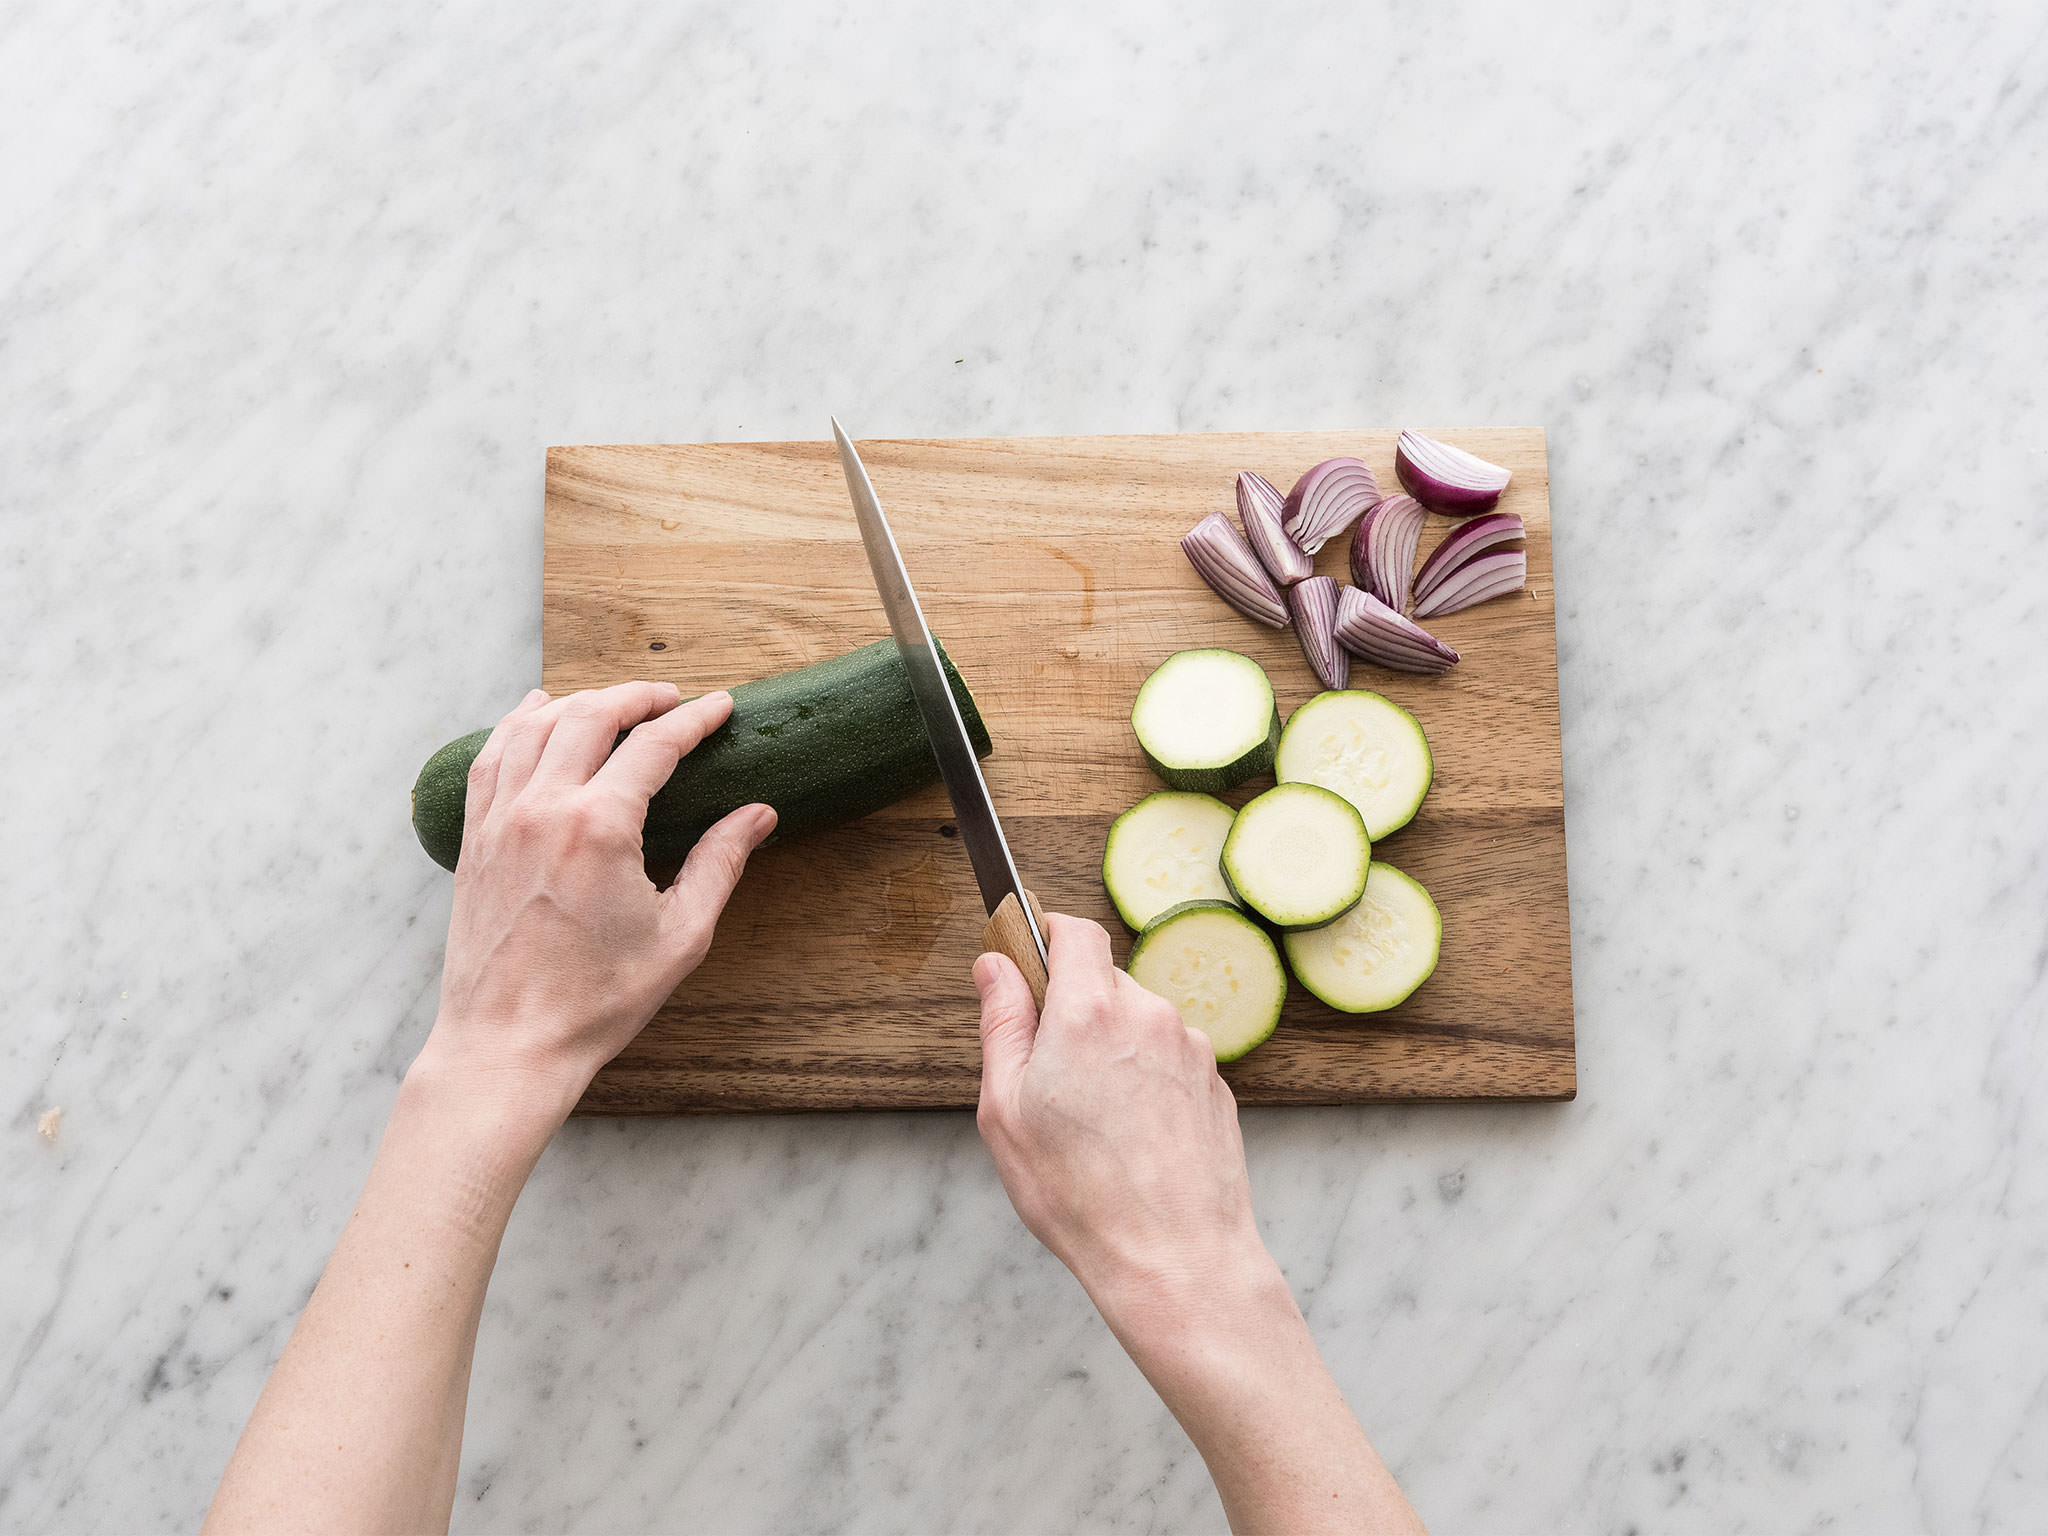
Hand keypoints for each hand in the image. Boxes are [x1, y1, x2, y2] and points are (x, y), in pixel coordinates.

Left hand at [425, 682, 774, 1121]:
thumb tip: (757, 815)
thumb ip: (720, 863)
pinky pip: (491, 758)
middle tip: (672, 700)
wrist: (509, 1045)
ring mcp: (500, 821)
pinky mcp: (474, 840)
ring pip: (536, 726)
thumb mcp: (681, 935)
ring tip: (614, 703)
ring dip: (580, 701)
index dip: (694, 720)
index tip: (721, 707)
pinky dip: (517, 724)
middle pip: (591, 716)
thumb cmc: (598, 1001)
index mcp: (599, 828)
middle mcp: (543, 809)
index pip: (654, 745)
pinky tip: (535, 711)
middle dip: (638, 697)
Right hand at [974, 916, 1425, 1533]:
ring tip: (1093, 1122)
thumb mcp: (1006, 1110)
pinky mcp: (1216, 1083)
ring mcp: (1191, 1048)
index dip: (1049, 934)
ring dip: (1113, 1048)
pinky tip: (1132, 1137)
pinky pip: (1169, 1059)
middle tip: (1048, 1073)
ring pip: (1140, 1021)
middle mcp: (1149, 1015)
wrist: (1175, 1258)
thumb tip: (995, 965)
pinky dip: (1147, 1080)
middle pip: (1106, 979)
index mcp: (1089, 1011)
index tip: (1030, 956)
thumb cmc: (1079, 1195)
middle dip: (1075, 1008)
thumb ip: (1002, 1024)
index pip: (1076, 930)